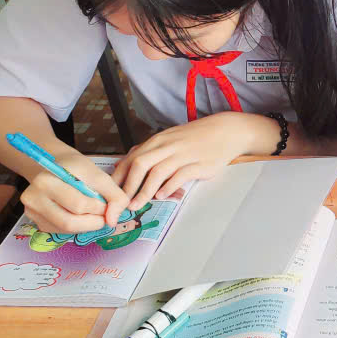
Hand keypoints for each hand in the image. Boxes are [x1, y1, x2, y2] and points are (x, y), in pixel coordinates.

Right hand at [20, 150, 129, 234]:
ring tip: (94, 215)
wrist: (55, 166)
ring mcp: (31, 210)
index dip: (100, 209)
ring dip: (86, 226)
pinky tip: (81, 216)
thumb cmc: (77, 169)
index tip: (109, 205)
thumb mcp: (99, 174)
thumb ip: (114, 195)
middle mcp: (33, 195)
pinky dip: (76, 227)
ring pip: (65, 229)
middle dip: (93, 222)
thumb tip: (113, 220)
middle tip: (104, 215)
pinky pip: (59, 231)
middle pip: (69, 221)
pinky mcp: (34, 220)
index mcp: (48, 179)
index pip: (79, 204)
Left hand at [112, 112, 277, 209]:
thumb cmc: (195, 138)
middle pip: (140, 165)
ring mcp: (183, 154)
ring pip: (158, 172)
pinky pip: (180, 175)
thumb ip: (148, 152)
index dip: (118, 178)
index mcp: (157, 141)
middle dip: (127, 187)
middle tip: (120, 205)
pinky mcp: (199, 164)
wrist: (225, 131)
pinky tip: (162, 196)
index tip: (111, 195)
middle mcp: (167, 146)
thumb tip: (124, 164)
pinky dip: (168, 187)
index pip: (131, 159)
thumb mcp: (168, 140)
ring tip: (137, 205)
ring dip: (144, 191)